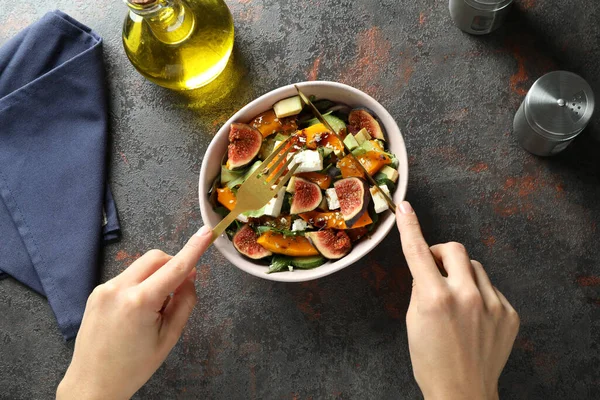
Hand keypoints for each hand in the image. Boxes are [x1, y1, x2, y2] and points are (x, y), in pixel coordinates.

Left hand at [56, 225, 212, 399]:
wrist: (92, 384)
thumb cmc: (134, 367)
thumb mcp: (169, 337)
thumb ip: (184, 302)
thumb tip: (189, 276)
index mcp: (140, 302)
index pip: (174, 267)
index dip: (194, 248)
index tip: (206, 231)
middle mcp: (118, 288)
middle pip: (156, 257)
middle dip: (172, 265)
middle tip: (180, 289)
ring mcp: (104, 288)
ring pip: (141, 266)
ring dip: (156, 276)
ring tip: (155, 308)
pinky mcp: (97, 292)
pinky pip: (127, 276)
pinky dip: (141, 284)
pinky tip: (138, 311)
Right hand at [396, 202, 518, 399]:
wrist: (462, 393)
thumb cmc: (430, 360)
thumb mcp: (413, 320)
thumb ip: (421, 287)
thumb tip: (428, 265)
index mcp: (435, 298)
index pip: (418, 251)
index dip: (409, 226)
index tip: (405, 208)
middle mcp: (466, 296)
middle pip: (456, 249)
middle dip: (442, 253)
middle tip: (435, 269)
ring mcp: (492, 305)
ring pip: (475, 267)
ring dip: (462, 274)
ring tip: (455, 300)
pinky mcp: (509, 314)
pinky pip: (491, 288)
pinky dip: (478, 294)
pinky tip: (473, 317)